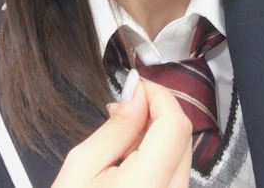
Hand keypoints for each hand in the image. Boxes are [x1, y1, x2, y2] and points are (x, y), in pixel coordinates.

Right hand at [52, 70, 191, 187]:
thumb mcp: (81, 167)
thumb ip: (116, 129)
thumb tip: (136, 94)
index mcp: (147, 186)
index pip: (174, 125)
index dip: (159, 95)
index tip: (137, 84)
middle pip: (182, 137)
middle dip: (158, 112)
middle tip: (125, 105)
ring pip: (182, 154)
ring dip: (158, 133)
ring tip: (122, 133)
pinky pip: (176, 172)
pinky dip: (158, 154)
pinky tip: (131, 156)